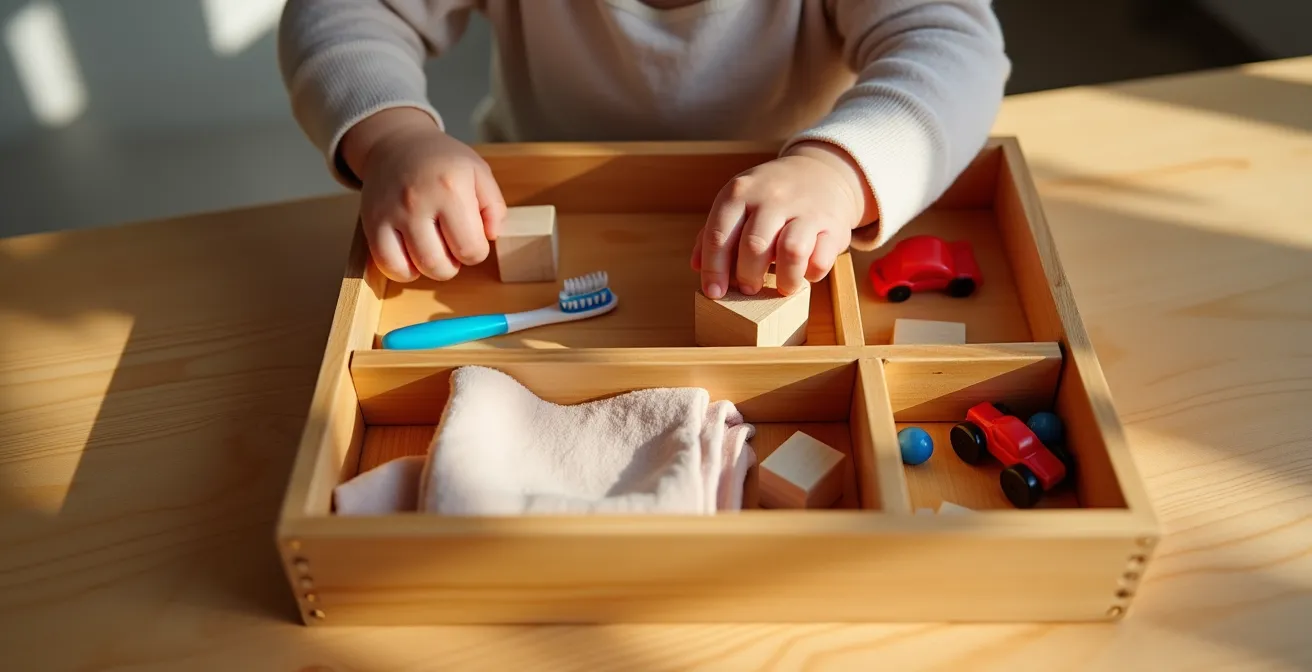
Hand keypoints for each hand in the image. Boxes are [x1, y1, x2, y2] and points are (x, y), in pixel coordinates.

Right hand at [341, 107, 506, 281]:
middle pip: (442, 265)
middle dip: (454, 264)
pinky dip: (404, 270)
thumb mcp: (478, 172)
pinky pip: (388, 265)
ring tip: (435, 248)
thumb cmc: (442, 162)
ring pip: (415, 269)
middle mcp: (419, 201)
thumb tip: (490, 236)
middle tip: (453, 245)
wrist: (397, 143)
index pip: (471, 249)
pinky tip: (412, 255)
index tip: (472, 237)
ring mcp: (392, 213)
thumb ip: (494, 206)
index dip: (477, 252)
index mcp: (451, 188)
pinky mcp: (372, 223)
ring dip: (431, 268)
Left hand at [692, 141, 876, 297]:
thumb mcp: (738, 202)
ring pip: (791, 251)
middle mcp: (771, 197)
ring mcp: (805, 209)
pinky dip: (811, 274)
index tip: (714, 292)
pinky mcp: (833, 225)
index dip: (714, 269)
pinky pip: (820, 259)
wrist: (823, 172)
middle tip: (749, 288)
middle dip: (748, 276)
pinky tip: (805, 271)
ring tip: (781, 286)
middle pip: (753, 246)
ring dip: (784, 279)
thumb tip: (696, 266)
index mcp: (740, 192)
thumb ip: (714, 232)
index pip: (719, 235)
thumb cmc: (770, 196)